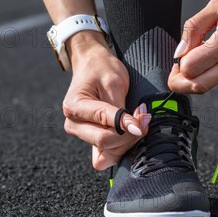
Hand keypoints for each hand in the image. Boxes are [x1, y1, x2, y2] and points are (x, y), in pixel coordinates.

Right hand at [61, 31, 150, 169]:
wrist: (92, 63)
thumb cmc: (102, 68)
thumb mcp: (113, 83)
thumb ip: (121, 110)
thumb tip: (134, 131)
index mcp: (73, 108)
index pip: (103, 128)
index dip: (126, 126)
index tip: (144, 119)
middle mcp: (74, 124)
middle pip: (104, 143)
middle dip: (129, 135)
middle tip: (143, 116)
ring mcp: (82, 133)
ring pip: (107, 153)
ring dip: (127, 140)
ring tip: (138, 120)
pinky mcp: (91, 137)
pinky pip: (107, 154)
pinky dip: (122, 145)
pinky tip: (131, 129)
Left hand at [168, 0, 217, 93]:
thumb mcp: (215, 5)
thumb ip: (193, 29)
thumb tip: (179, 50)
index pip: (191, 70)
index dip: (178, 64)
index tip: (177, 54)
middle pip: (199, 87)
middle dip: (182, 82)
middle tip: (175, 69)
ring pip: (211, 84)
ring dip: (197, 76)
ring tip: (194, 55)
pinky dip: (211, 70)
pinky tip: (209, 53)